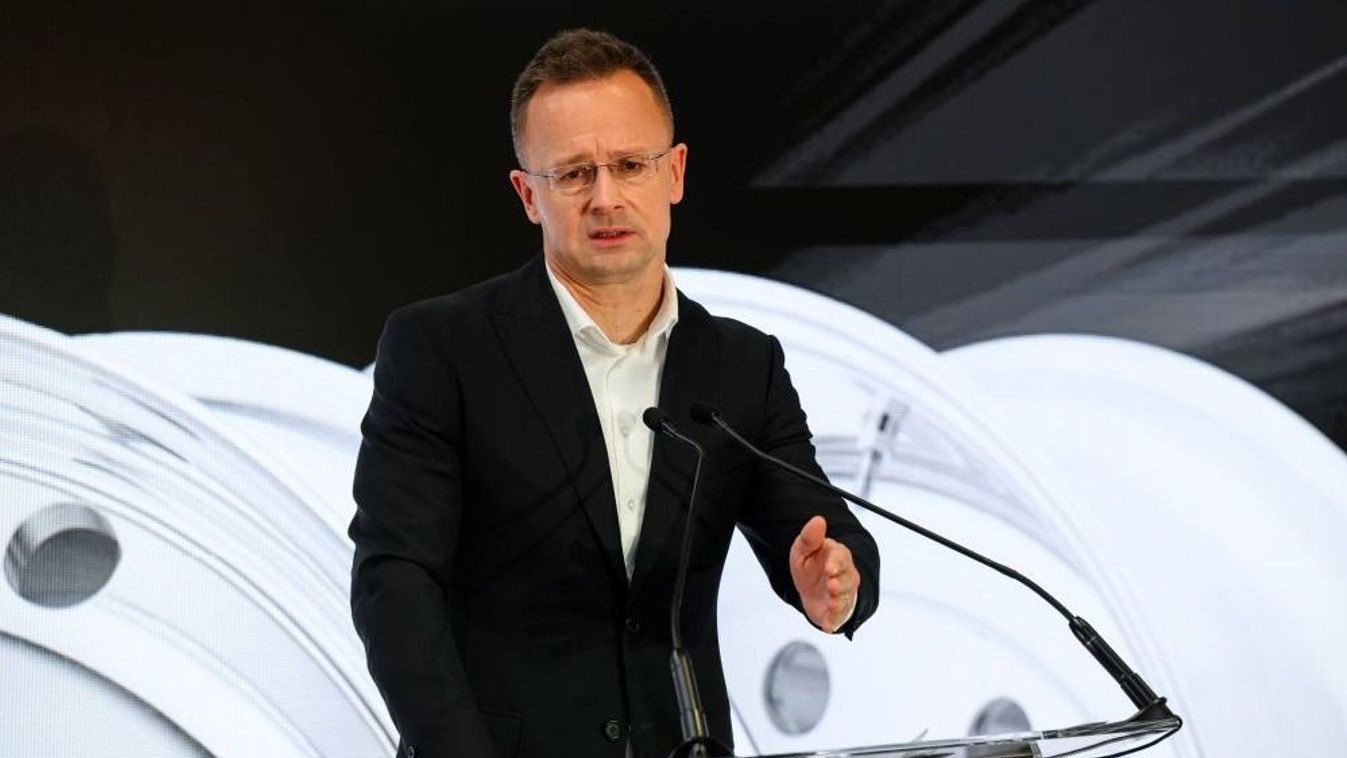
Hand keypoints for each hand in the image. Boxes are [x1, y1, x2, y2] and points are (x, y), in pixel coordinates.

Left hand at [790, 515, 859, 632]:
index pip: (841, 556)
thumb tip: (818, 519)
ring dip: (839, 602)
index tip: (829, 567)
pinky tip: (827, 626)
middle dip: (840, 583)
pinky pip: (840, 616)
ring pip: (846, 598)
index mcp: (836, 556)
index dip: (836, 562)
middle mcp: (844, 574)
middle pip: (848, 578)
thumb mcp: (803, 550)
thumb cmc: (810, 565)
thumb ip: (809, 538)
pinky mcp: (839, 610)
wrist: (809, 589)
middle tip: (832, 585)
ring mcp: (843, 593)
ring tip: (831, 604)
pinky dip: (834, 621)